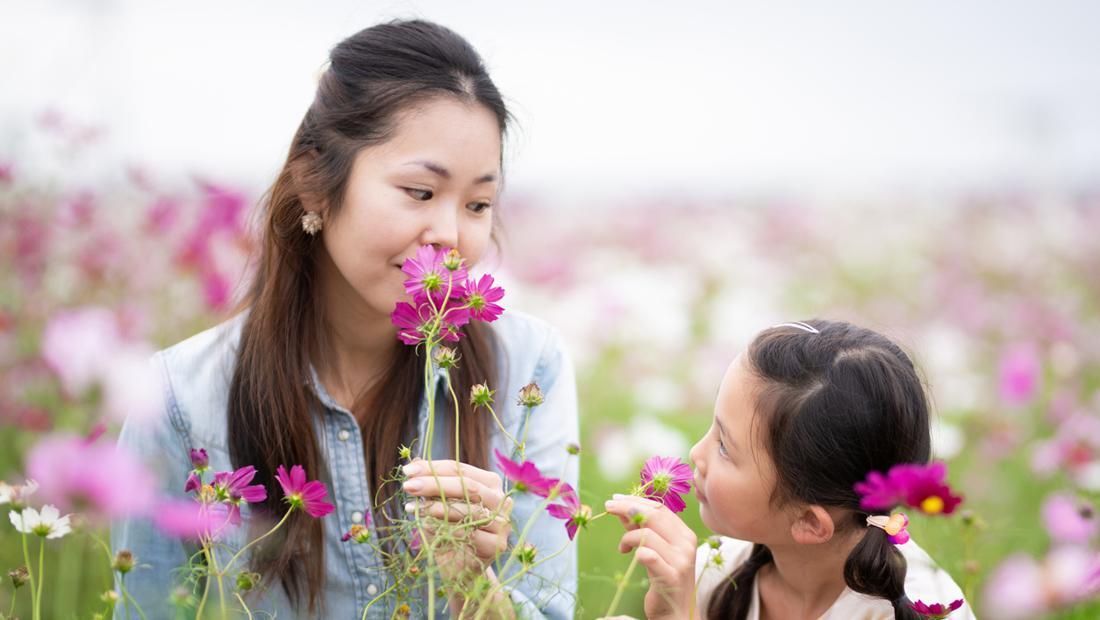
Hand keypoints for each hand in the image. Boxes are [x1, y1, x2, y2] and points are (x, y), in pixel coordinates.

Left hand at [402, 459, 513, 577]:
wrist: (460, 567)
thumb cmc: (450, 530)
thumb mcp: (438, 504)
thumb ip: (431, 483)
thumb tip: (413, 462)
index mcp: (490, 483)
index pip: (460, 469)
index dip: (433, 468)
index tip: (407, 472)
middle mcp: (500, 500)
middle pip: (467, 486)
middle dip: (434, 484)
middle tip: (408, 486)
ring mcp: (501, 522)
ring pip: (468, 509)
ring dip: (436, 507)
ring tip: (412, 508)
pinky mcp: (497, 544)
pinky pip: (469, 533)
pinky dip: (446, 528)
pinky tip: (426, 526)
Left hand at [604, 494, 698, 619]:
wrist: (676, 613)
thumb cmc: (664, 579)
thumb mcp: (654, 549)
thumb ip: (640, 528)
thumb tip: (622, 507)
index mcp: (684, 534)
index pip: (660, 508)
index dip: (636, 500)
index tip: (615, 499)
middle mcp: (686, 544)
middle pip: (655, 515)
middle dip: (627, 507)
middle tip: (608, 507)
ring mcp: (680, 561)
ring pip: (648, 534)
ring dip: (628, 536)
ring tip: (622, 546)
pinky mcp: (671, 576)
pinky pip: (648, 555)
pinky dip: (635, 550)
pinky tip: (627, 553)